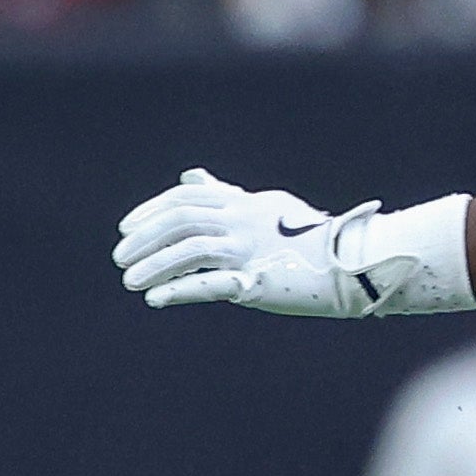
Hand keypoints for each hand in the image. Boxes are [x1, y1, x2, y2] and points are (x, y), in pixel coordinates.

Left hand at [114, 169, 358, 313]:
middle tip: (119, 258)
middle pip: (180, 222)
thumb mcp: (263, 206)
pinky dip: (180, 290)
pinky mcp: (261, 280)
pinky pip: (214, 284)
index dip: (150, 213)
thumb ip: (224, 195)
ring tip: (129, 282)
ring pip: (190, 251)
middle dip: (144, 240)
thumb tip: (190, 177)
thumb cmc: (306, 235)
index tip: (125, 229)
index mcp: (242, 203)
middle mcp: (243, 221)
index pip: (184, 200)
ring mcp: (252, 250)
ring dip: (153, 266)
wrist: (355, 260)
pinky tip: (155, 298)